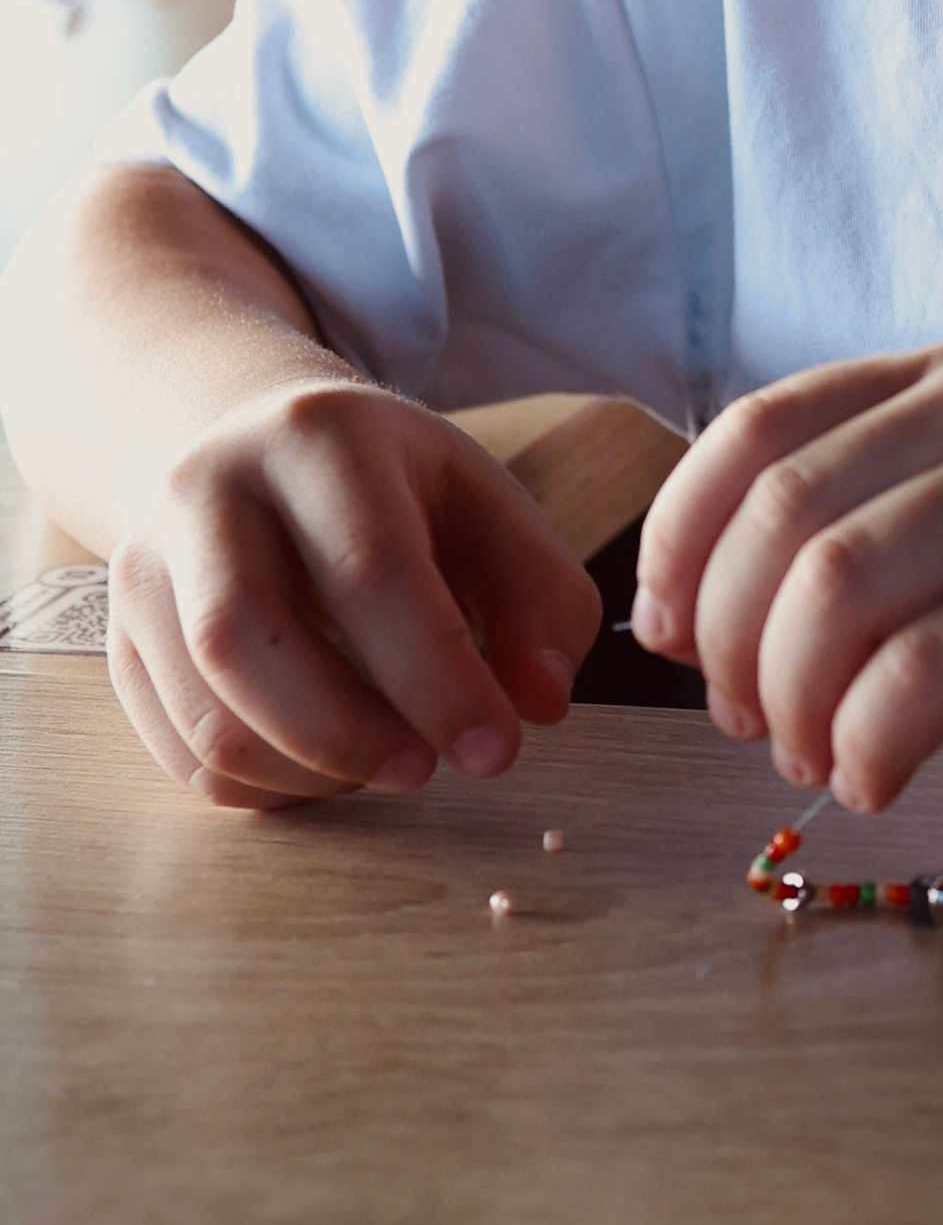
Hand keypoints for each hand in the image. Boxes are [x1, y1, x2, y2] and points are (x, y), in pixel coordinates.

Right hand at [107, 378, 603, 807]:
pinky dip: (263, 787)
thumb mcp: (485, 504)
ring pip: (205, 711)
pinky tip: (325, 766)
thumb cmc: (391, 488)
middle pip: (248, 642)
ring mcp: (144, 567)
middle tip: (430, 771)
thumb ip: (540, 597)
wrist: (253, 446)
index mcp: (317, 438)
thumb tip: (541, 703)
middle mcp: (207, 492)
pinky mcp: (120, 640)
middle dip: (351, 734)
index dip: (437, 676)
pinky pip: (180, 752)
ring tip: (384, 760)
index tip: (499, 749)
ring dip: (308, 771)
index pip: (369, 569)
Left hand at [632, 342, 942, 826]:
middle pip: (783, 514)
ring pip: (838, 588)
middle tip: (755, 730)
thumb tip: (673, 619)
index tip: (666, 643)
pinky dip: (870, 745)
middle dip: (730, 643)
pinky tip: (881, 785)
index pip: (754, 430)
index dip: (678, 541)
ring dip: (794, 701)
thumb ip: (834, 556)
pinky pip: (922, 671)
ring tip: (819, 761)